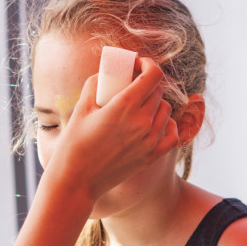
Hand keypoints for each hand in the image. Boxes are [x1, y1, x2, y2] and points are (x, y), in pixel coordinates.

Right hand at [46, 57, 177, 200]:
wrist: (76, 180)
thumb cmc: (74, 143)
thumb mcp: (81, 107)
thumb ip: (95, 83)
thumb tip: (106, 72)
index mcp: (125, 106)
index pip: (153, 75)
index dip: (148, 64)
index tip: (138, 64)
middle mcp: (142, 122)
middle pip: (157, 91)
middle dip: (147, 83)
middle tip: (132, 85)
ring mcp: (149, 141)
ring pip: (166, 110)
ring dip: (155, 103)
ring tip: (140, 104)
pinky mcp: (151, 156)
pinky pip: (172, 134)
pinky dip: (168, 125)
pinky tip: (156, 122)